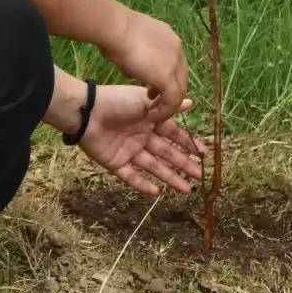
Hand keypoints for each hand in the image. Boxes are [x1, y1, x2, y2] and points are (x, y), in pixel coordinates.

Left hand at [79, 89, 207, 195]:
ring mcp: (129, 151)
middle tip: (200, 175)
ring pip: (153, 167)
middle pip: (167, 153)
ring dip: (170, 177)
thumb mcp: (144, 99)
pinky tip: (156, 193)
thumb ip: (167, 105)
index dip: (189, 144)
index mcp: (149, 120)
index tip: (204, 154)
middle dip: (184, 164)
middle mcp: (142, 136)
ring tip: (186, 190)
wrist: (86, 112)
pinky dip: (142, 185)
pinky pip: (131, 176)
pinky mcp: (116, 163)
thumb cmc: (117, 101)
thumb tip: (191, 102)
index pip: (174, 134)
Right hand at [98, 10, 187, 120]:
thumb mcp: (131, 42)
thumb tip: (134, 68)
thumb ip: (138, 54)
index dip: (165, 77)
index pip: (175, 64)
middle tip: (154, 100)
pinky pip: (173, 101)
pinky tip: (153, 116)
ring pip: (179, 90)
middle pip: (180, 78)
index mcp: (169, 38)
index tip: (152, 87)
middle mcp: (178, 50)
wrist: (115, 28)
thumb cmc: (115, 31)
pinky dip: (165, 111)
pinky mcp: (168, 77)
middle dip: (168, 91)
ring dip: (168, 103)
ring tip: (154, 111)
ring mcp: (175, 63)